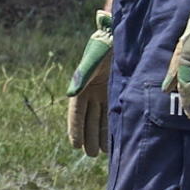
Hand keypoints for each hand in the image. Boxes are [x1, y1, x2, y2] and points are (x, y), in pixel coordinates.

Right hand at [65, 9, 111, 157]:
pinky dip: (112, 125)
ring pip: (100, 118)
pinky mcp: (116, 91)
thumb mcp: (91, 62)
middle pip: (88, 119)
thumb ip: (82, 77)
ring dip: (100, 134)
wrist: (119, 35)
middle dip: (89, 137)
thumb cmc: (103, 46)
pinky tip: (115, 137)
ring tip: (101, 151)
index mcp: (81, 85)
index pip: (76, 112)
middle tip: (90, 154)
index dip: (75, 129)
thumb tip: (69, 95)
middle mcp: (91, 91)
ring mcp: (104, 92)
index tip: (75, 145)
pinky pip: (112, 111)